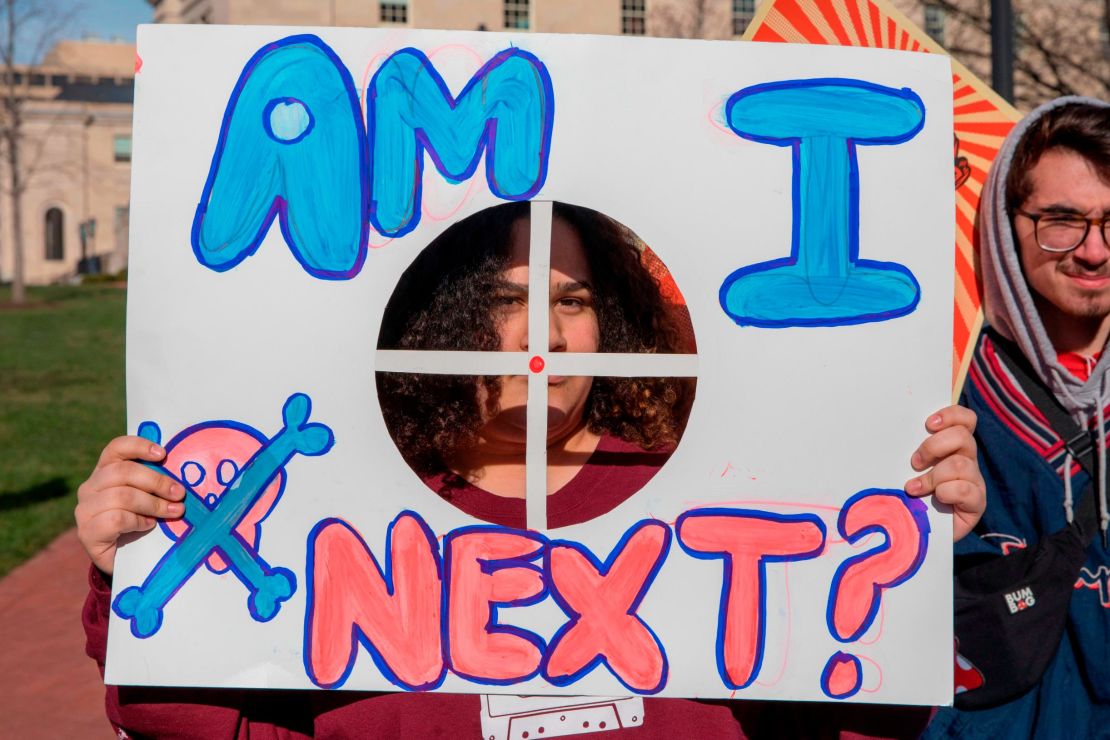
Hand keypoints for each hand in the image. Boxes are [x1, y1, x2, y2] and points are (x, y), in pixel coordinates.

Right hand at [75, 436, 185, 574]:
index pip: (116, 449)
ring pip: (122, 496)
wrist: (126, 560)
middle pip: (123, 472)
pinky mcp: (87, 532)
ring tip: (173, 512)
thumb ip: (154, 483)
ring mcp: (84, 510)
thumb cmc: (141, 522)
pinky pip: (116, 519)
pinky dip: (138, 521)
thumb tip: (179, 474)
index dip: (139, 446)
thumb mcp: (149, 497)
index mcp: (105, 471)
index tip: (163, 454)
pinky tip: (149, 525)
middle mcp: (90, 487)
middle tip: (179, 493)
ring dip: (153, 504)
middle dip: (157, 481)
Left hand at [904, 405, 984, 541]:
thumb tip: (887, 426)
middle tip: (914, 462)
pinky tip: (935, 499)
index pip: (966, 419)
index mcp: (953, 445)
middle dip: (933, 447)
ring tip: (914, 488)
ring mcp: (974, 481)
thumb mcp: (905, 467)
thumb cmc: (908, 492)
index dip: (950, 415)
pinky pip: (965, 489)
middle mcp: (967, 459)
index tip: (927, 424)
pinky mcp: (976, 503)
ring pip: (961, 464)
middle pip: (963, 437)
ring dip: (933, 476)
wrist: (916, 530)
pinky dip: (945, 492)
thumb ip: (908, 448)